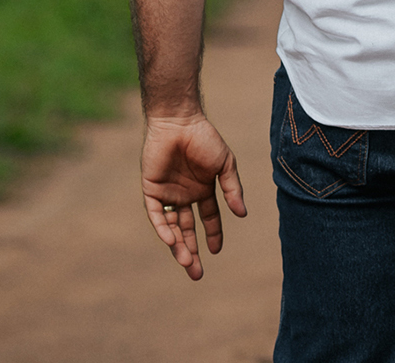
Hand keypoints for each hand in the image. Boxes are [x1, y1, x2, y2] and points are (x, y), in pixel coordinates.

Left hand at [141, 112, 245, 280]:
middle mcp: (185, 194)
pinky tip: (172, 241)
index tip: (216, 251)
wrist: (179, 121)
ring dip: (178, 245)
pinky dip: (164, 228)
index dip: (213, 234)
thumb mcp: (224, 164)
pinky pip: (156, 214)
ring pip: (172, 226)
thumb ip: (232, 188)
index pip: (208, 218)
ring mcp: (168, 193)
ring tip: (187, 262)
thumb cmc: (204, 137)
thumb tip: (242, 214)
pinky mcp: (151, 189)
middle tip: (196, 274)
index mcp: (203, 188)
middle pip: (187, 230)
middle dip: (192, 252)